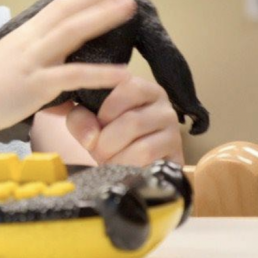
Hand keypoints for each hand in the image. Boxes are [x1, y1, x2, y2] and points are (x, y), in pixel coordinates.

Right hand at [0, 0, 136, 134]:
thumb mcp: (10, 63)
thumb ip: (33, 56)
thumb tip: (54, 58)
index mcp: (25, 36)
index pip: (60, 7)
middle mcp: (30, 42)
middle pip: (68, 10)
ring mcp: (32, 62)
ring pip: (71, 32)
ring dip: (101, 17)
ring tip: (128, 7)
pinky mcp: (34, 86)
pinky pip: (71, 76)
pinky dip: (98, 74)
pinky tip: (122, 74)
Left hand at [65, 76, 183, 164]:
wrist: (123, 164)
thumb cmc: (106, 135)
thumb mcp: (87, 121)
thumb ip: (80, 119)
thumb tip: (92, 136)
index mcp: (143, 90)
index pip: (130, 87)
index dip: (108, 108)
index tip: (98, 122)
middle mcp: (165, 108)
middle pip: (134, 121)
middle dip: (107, 142)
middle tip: (97, 150)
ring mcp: (174, 133)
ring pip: (143, 147)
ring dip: (118, 159)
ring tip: (109, 161)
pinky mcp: (177, 157)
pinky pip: (152, 166)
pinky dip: (129, 169)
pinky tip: (122, 169)